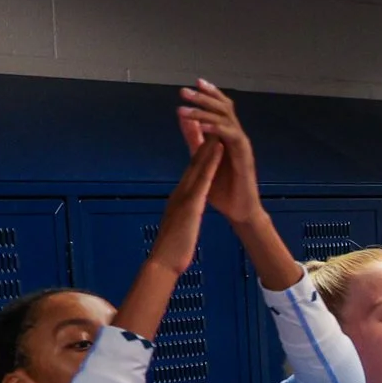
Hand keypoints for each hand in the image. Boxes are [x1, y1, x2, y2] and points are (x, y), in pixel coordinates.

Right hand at [146, 139, 223, 278]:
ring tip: (214, 127)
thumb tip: (184, 208)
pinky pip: (202, 179)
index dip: (199, 155)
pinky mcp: (190, 204)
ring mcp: (184, 197)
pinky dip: (210, 163)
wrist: (164, 261)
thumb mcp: (179, 224)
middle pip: (193, 163)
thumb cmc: (172, 248)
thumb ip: (182, 213)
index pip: (191, 173)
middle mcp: (181, 193)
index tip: (205, 138)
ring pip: (198, 166)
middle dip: (201, 142)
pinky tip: (217, 150)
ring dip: (207, 145)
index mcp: (180, 198)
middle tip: (205, 121)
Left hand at [178, 80, 260, 224]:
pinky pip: (230, 136)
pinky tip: (201, 125)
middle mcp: (236, 137)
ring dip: (204, 111)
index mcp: (227, 136)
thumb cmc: (223, 188)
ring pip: (225, 119)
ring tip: (185, 107)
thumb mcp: (201, 158)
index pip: (221, 108)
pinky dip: (215, 128)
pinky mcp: (244, 156)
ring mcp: (242, 145)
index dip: (210, 94)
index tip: (194, 84)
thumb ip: (194, 137)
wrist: (239, 210)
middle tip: (183, 91)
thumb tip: (183, 117)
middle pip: (224, 108)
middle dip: (203, 97)